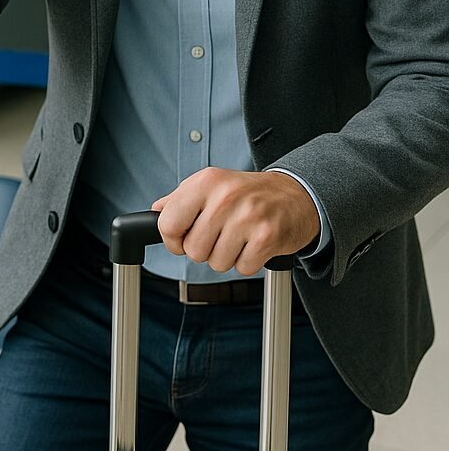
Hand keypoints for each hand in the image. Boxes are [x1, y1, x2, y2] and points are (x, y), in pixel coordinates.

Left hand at [151, 168, 320, 276]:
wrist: (295, 196)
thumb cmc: (249, 193)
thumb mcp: (212, 185)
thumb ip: (180, 199)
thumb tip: (155, 212)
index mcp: (205, 182)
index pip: (167, 223)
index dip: (172, 240)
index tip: (182, 239)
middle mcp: (225, 197)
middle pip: (192, 250)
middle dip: (204, 250)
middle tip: (221, 235)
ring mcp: (247, 217)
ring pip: (216, 263)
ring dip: (226, 257)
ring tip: (238, 238)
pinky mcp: (267, 237)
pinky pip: (241, 268)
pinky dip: (247, 263)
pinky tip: (253, 245)